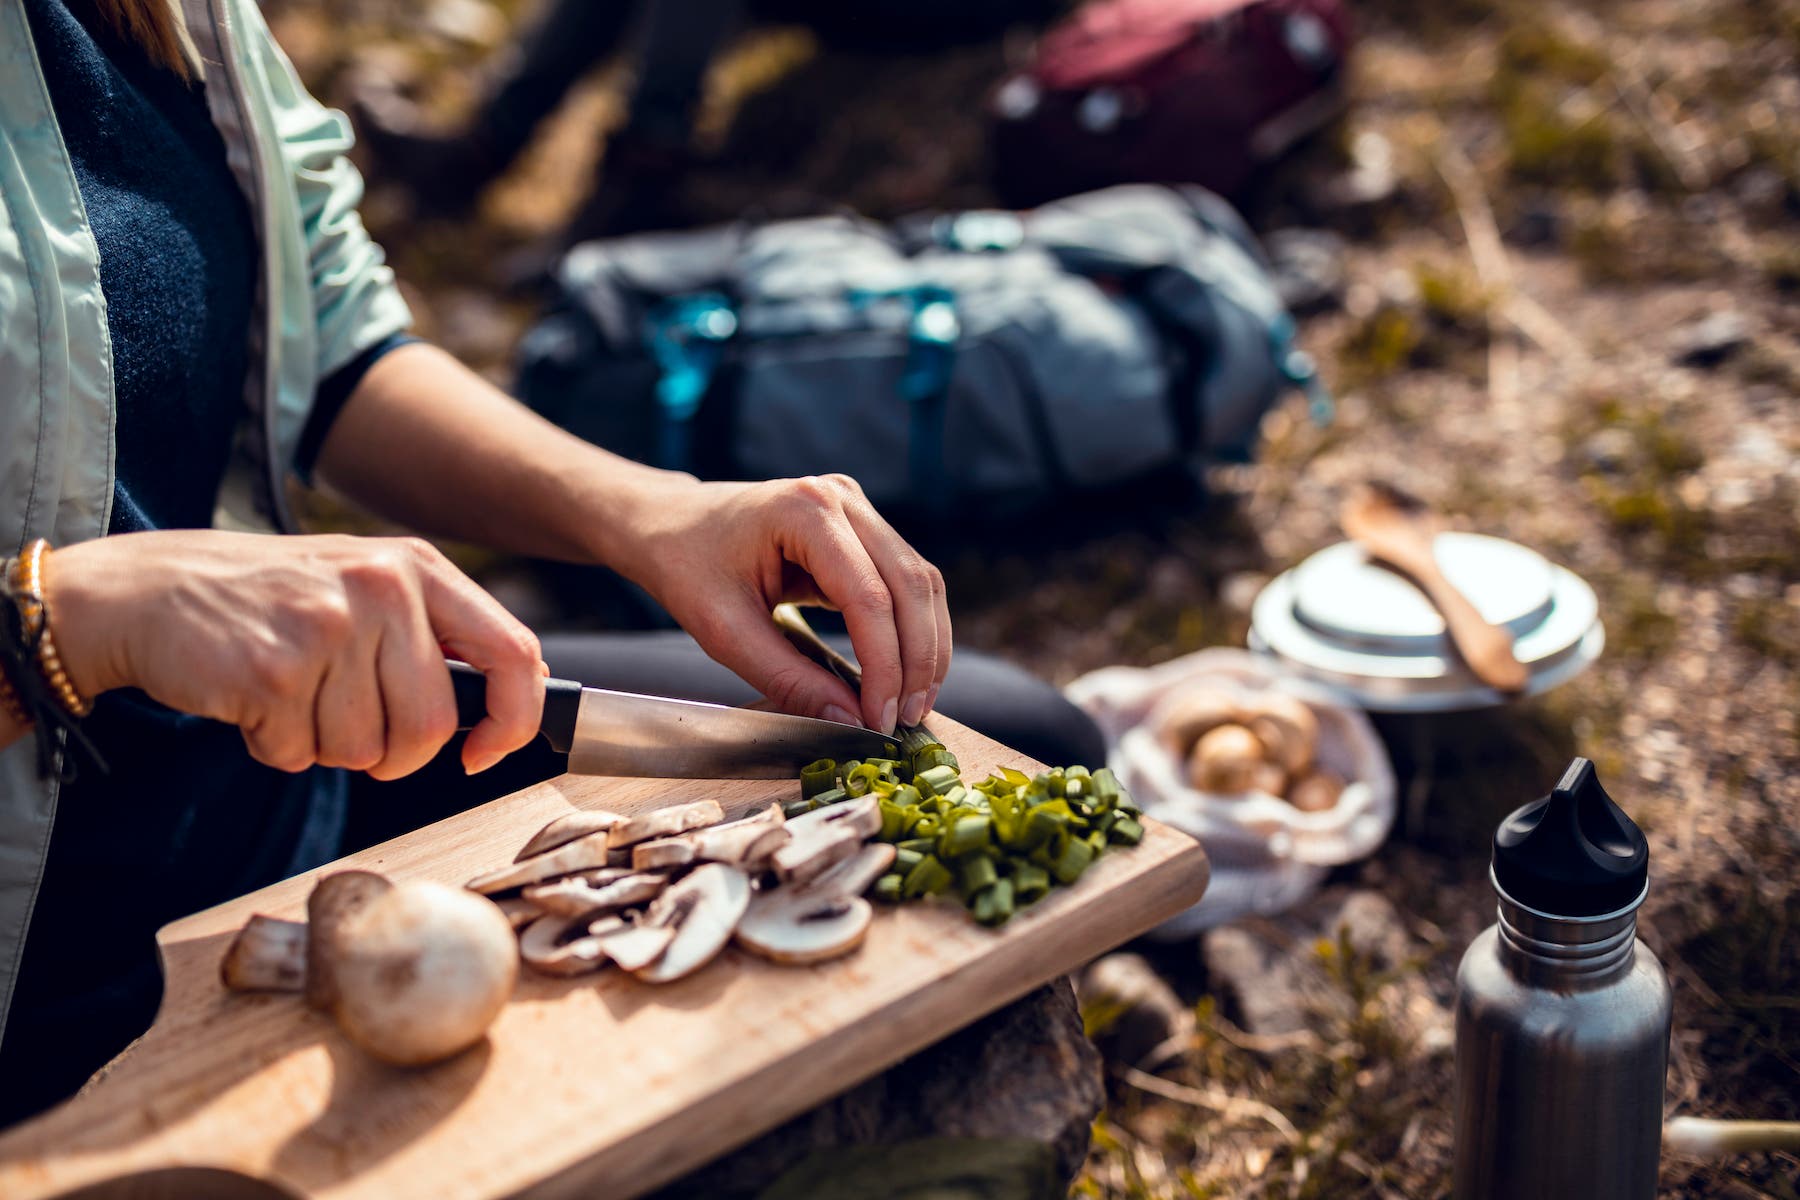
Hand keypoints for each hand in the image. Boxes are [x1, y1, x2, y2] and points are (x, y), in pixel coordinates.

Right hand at [44, 531, 543, 776]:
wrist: (150, 591)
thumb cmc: (273, 602)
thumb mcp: (366, 587)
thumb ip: (432, 636)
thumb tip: (504, 709)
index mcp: (418, 567)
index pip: (513, 652)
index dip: (513, 719)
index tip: (486, 753)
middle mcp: (382, 587)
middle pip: (432, 726)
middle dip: (395, 756)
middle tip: (351, 731)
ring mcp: (327, 625)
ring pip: (365, 749)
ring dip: (324, 746)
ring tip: (291, 694)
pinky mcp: (273, 669)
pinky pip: (301, 754)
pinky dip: (276, 747)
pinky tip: (254, 700)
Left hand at [610, 474, 950, 732]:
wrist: (670, 524)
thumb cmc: (687, 568)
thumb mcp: (726, 632)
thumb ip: (789, 679)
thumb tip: (851, 720)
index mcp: (804, 511)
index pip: (869, 597)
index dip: (884, 665)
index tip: (880, 719)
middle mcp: (842, 499)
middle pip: (911, 585)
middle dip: (918, 659)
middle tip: (908, 718)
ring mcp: (856, 508)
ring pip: (921, 582)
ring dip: (926, 646)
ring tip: (915, 703)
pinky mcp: (862, 528)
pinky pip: (906, 581)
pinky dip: (913, 630)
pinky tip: (907, 674)